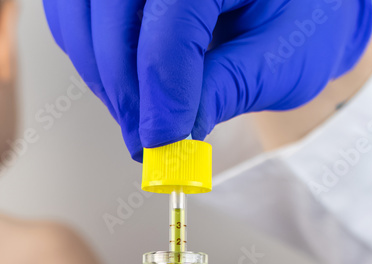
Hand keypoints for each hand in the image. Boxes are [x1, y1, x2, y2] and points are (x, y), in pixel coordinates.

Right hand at [43, 0, 371, 158]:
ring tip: (137, 117)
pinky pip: (70, 12)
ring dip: (100, 74)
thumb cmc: (301, 15)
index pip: (173, 23)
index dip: (163, 92)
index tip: (164, 143)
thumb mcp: (282, 58)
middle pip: (114, 13)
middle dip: (125, 89)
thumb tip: (173, 136)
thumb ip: (226, 90)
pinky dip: (85, 53)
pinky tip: (121, 85)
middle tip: (146, 142)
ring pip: (81, 13)